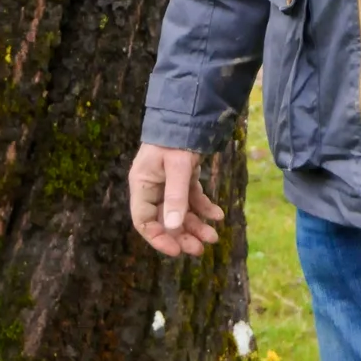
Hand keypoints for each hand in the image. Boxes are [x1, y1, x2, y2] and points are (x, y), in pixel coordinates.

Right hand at [128, 143, 224, 258]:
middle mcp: (153, 185)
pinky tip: (218, 215)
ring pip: (180, 211)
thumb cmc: (178, 136)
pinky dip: (204, 207)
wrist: (190, 109)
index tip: (176, 251)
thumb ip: (176, 196)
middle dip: (183, 235)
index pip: (144, 221)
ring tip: (214, 236)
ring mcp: (168, 181)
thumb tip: (173, 228)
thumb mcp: (178, 166)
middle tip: (201, 249)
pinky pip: (192, 197)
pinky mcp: (183, 175)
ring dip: (196, 224)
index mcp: (143, 183)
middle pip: (165, 219)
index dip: (158, 238)